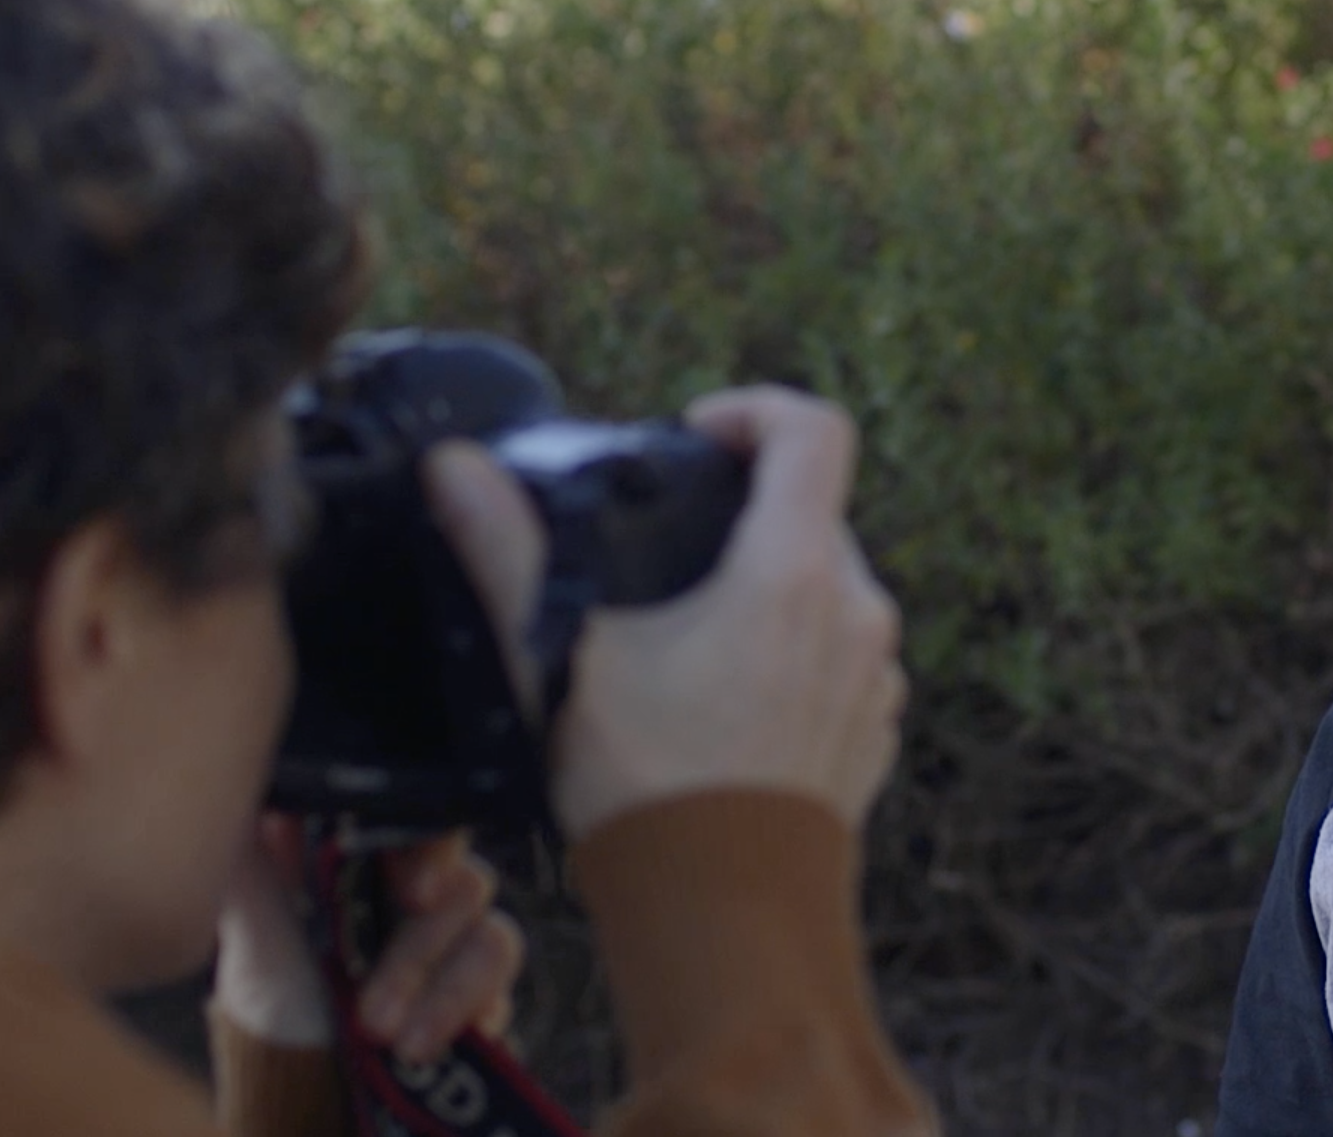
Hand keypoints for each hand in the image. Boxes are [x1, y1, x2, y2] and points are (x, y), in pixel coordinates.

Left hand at [213, 817, 525, 1062]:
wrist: (307, 1104)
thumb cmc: (273, 1019)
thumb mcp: (255, 945)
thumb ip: (256, 871)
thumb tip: (256, 799)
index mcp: (371, 870)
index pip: (421, 828)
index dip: (431, 849)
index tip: (414, 893)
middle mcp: (420, 901)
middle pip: (464, 883)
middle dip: (422, 952)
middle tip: (374, 1016)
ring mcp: (457, 950)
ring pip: (493, 937)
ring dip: (448, 995)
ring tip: (397, 1048)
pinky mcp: (484, 998)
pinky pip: (503, 989)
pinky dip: (468, 1018)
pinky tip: (427, 1049)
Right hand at [422, 386, 907, 840]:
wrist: (723, 922)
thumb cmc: (648, 790)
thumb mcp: (566, 662)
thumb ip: (511, 554)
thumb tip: (456, 470)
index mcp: (793, 573)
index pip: (813, 430)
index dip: (754, 410)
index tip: (697, 437)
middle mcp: (856, 614)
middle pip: (816, 514)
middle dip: (746, 516)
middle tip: (670, 554)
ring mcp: (876, 679)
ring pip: (831, 592)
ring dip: (771, 591)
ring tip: (691, 638)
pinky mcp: (875, 734)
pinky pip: (841, 662)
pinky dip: (793, 658)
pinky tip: (726, 704)